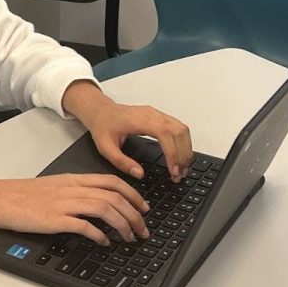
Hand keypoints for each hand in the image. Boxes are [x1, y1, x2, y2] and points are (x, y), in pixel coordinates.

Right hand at [0, 173, 150, 243]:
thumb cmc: (21, 195)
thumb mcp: (53, 187)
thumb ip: (75, 192)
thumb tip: (96, 205)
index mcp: (72, 179)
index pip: (111, 182)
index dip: (133, 194)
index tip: (143, 208)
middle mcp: (72, 189)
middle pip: (114, 196)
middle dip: (134, 214)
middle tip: (143, 229)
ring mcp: (63, 203)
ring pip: (105, 208)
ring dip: (123, 224)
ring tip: (129, 238)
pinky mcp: (54, 219)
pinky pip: (84, 226)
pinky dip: (99, 234)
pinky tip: (104, 242)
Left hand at [62, 81, 193, 181]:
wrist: (101, 111)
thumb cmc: (103, 126)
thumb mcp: (105, 148)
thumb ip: (121, 162)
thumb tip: (139, 174)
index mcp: (140, 120)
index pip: (165, 134)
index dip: (173, 153)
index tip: (174, 171)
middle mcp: (152, 114)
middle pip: (178, 132)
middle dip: (183, 155)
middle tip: (180, 175)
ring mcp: (158, 114)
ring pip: (182, 129)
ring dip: (186, 149)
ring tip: (183, 168)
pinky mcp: (160, 117)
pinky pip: (179, 128)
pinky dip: (184, 143)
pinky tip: (181, 156)